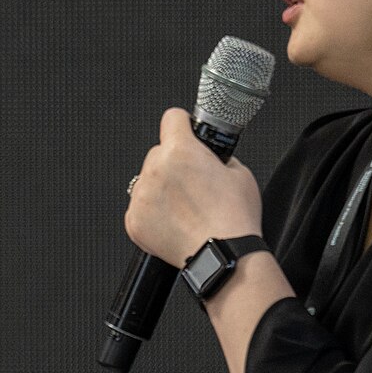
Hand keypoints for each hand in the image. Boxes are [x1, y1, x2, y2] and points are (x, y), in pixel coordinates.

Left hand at [125, 107, 262, 266]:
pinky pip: (140, 206)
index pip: (172, 118)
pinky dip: (154, 212)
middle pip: (158, 153)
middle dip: (174, 162)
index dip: (183, 124)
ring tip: (187, 207)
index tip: (185, 130)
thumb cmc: (234, 218)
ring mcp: (140, 196)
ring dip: (162, 188)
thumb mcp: (239, 172)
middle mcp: (154, 170)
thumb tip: (208, 153)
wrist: (223, 254)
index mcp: (180, 151)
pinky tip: (176, 221)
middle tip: (194, 183)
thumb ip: (216, 156)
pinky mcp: (133, 220)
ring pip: (147, 181)